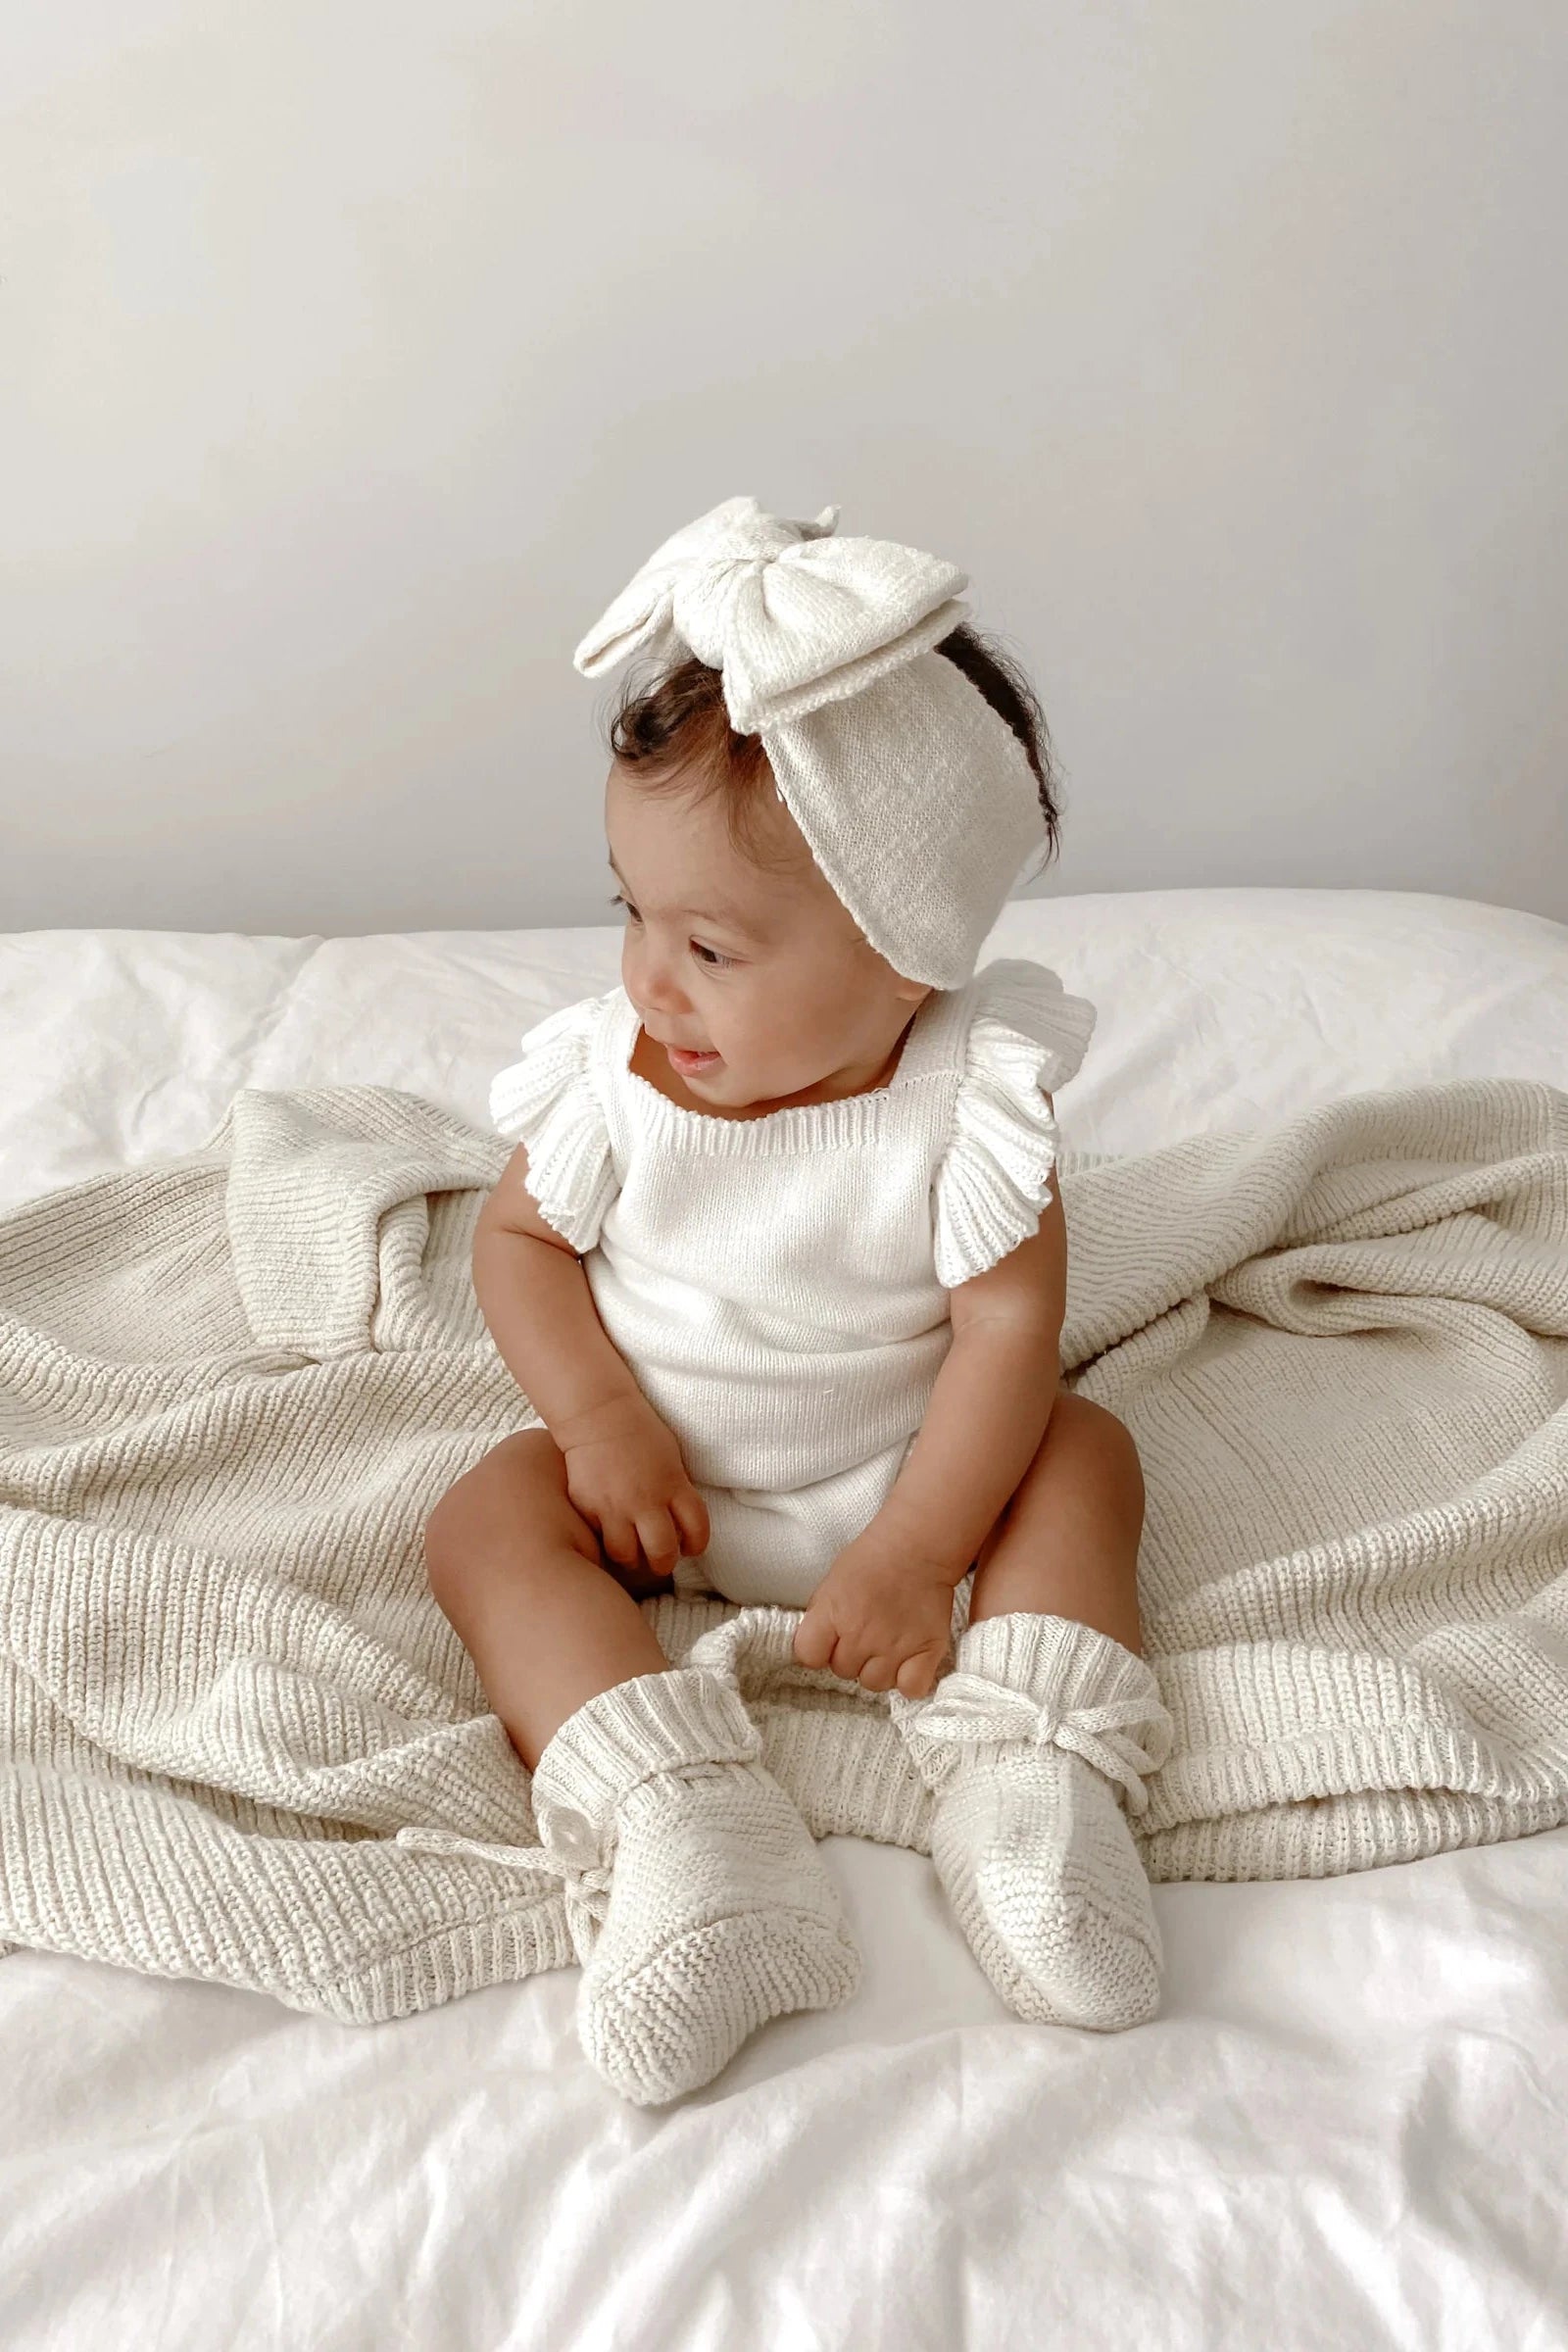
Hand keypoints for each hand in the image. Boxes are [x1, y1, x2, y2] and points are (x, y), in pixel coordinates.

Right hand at [556, 1393, 709, 1590]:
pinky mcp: (588, 1507)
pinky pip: (599, 1538)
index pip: (697, 1530)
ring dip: (632, 1558)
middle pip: (663, 1553)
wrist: (599, 1415)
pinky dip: (605, 1541)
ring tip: (632, 1551)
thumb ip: (676, 1490)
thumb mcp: (671, 1460)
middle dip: (664, 1562)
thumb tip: (679, 1523)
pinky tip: (608, 1534)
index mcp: (674, 1485)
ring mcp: (615, 1506)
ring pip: (627, 1556)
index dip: (697, 1545)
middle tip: (659, 1559)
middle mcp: (646, 1500)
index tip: (690, 1547)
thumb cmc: (640, 1432)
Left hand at [792, 1526, 956, 1697]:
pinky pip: (911, 1688)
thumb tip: (818, 1648)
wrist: (917, 1546)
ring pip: (875, 1683)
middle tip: (866, 1633)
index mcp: (833, 1613)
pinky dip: (908, 1680)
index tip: (828, 1642)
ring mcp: (895, 1646)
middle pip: (843, 1671)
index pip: (809, 1656)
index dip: (817, 1651)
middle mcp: (861, 1634)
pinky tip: (908, 1661)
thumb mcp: (832, 1582)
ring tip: (887, 1644)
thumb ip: (822, 1619)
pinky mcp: (927, 1651)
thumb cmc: (873, 1559)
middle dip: (851, 1656)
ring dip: (879, 1669)